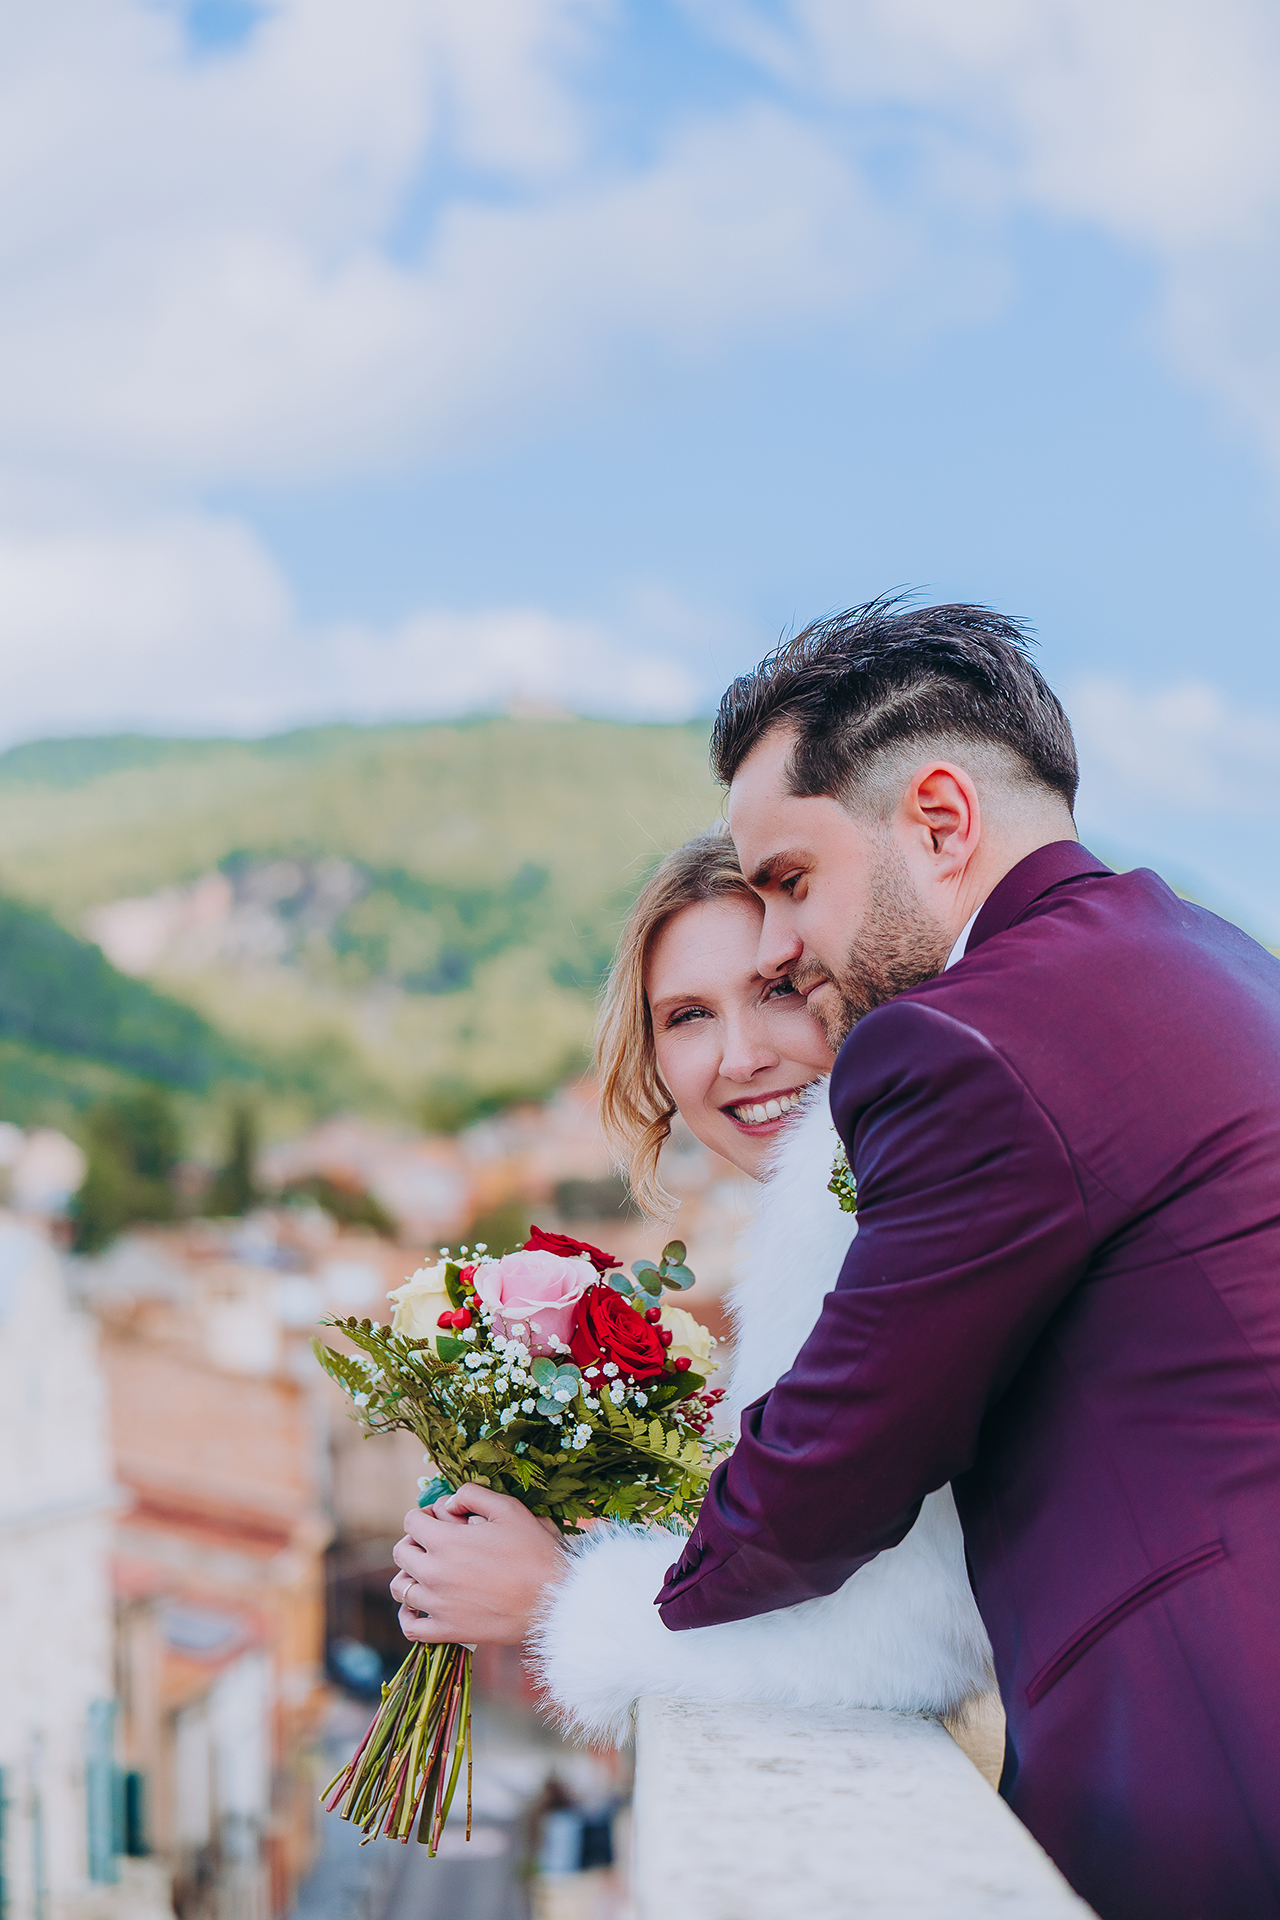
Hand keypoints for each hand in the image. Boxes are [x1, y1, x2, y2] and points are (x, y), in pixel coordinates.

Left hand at [390, 1485, 567, 1644]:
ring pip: (400, 1589)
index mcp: (444, 1541)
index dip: (425, 1515)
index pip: (411, 1521)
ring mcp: (437, 1605)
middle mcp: (433, 1573)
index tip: (440, 1519)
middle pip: (401, 1552)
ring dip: (409, 1575)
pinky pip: (411, 1628)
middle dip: (415, 1542)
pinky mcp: (448, 1631)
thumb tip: (449, 1503)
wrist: (553, 1599)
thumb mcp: (508, 1508)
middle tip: (436, 1543)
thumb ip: (472, 1495)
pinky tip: (418, 1609)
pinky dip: (408, 1618)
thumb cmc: (534, 1551)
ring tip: (427, 1573)